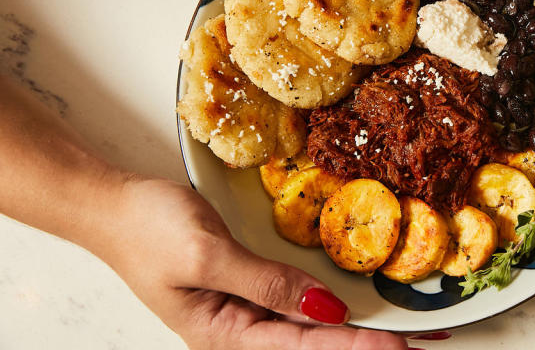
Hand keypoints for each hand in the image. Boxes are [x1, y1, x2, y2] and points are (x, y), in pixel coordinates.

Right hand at [102, 176, 410, 349]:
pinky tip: (351, 318)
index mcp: (222, 334)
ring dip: (349, 338)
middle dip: (360, 349)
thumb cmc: (148, 229)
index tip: (394, 345)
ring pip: (305, 334)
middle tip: (413, 346)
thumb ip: (263, 284)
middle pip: (309, 348)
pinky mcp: (245, 294)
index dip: (351, 348)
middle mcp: (236, 333)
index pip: (301, 348)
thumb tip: (321, 310)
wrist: (113, 207)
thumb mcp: (206, 255)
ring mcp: (241, 316)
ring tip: (396, 339)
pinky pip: (293, 313)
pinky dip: (327, 317)